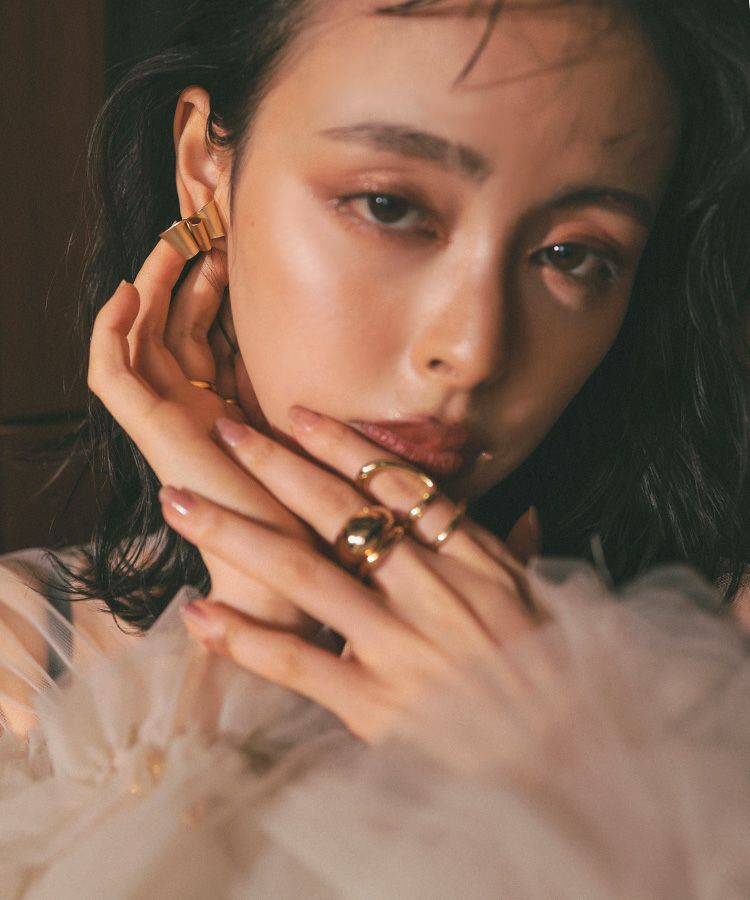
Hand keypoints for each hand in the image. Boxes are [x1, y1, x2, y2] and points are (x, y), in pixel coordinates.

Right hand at [87, 241, 318, 634]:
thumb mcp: (309, 429)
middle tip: (205, 230)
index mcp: (225, 412)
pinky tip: (130, 293)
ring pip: (139, 342)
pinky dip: (110, 333)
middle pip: (172, 331)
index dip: (211, 294)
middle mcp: (191, 413)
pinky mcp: (151, 432)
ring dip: (149, 289)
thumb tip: (325, 340)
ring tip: (172, 240)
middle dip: (185, 278)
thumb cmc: (311, 509)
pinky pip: (110, 375)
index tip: (235, 250)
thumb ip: (301, 390)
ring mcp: (167, 422)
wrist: (290, 569)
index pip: (204, 340)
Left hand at [159, 410, 541, 745]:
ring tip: (180, 503)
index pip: (393, 482)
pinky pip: (298, 662)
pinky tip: (199, 614)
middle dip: (273, 465)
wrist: (569, 760)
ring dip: (235, 532)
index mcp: (468, 557)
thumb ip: (518, 554)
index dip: (339, 444)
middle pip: (337, 510)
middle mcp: (429, 587)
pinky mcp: (376, 702)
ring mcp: (399, 642)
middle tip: (222, 430)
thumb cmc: (552, 672)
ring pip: (303, 571)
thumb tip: (522, 515)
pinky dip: (244, 638)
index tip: (294, 414)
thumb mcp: (543, 599)